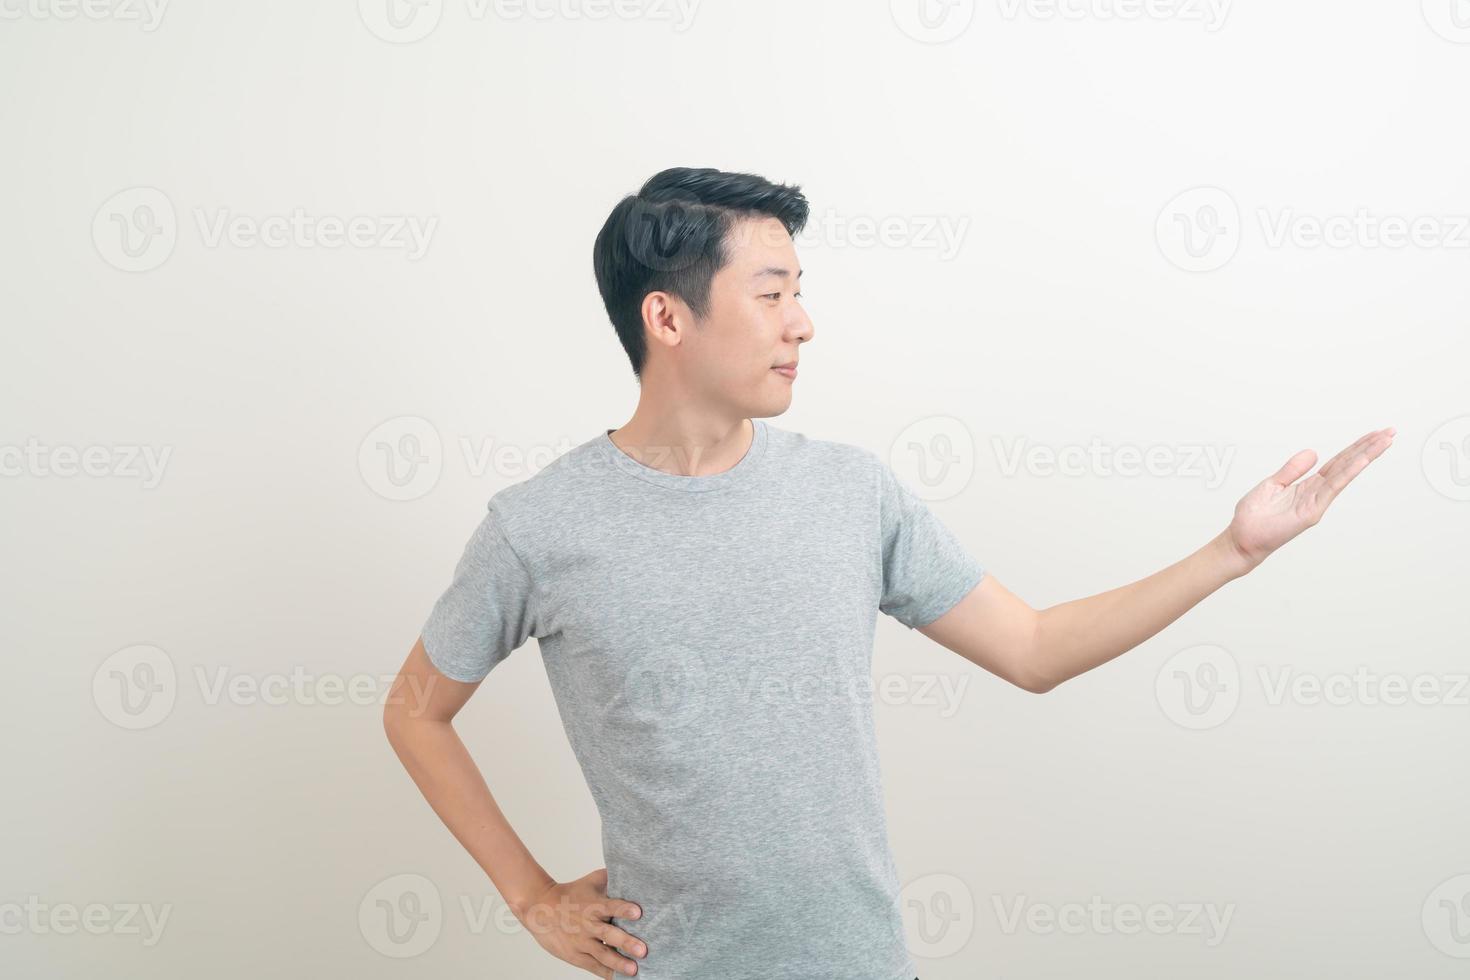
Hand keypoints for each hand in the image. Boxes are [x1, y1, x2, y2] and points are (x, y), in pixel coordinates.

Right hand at [518, 867, 646, 976]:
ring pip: (602, 954)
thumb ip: (611, 877)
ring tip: (634, 970)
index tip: (638, 912)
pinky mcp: (575, 955)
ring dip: (618, 963)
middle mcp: (589, 924)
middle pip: (609, 934)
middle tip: (643, 950)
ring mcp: (581, 941)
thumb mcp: (590, 881)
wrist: (540, 908)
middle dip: (626, 942)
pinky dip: (605, 973)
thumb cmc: (570, 894)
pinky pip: (593, 966)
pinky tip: (618, 978)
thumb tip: (632, 870)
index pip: (612, 906)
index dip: (624, 909)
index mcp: (594, 905)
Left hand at [1221, 426, 1394, 574]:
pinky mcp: (1312, 511)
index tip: (1374, 435)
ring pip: (1346, 473)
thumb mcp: (1272, 484)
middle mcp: (1317, 493)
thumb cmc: (1254, 516)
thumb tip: (1312, 452)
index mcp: (1308, 485)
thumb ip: (1292, 469)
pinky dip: (1348, 473)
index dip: (1355, 448)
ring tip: (1386, 440)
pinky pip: (1333, 488)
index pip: (1337, 463)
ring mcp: (1317, 502)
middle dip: (1369, 448)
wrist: (1242, 538)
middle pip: (1347, 465)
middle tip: (1390, 431)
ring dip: (1367, 456)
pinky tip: (1362, 460)